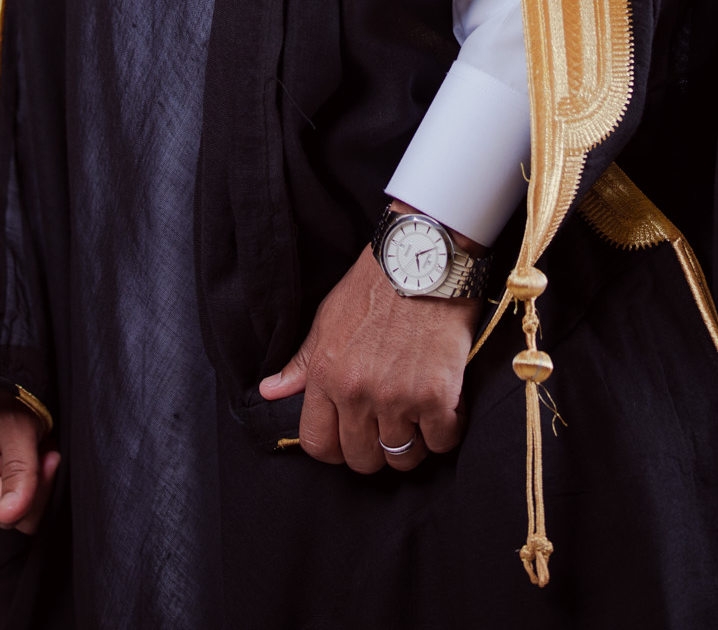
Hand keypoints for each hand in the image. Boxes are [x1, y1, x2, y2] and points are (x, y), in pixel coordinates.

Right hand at [0, 387, 60, 532]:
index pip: (7, 515)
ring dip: (39, 476)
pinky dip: (36, 471)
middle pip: (14, 511)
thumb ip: (18, 470)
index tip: (51, 456)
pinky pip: (21, 488)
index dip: (36, 493)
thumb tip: (9, 515)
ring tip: (41, 444)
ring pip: (21, 501)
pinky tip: (37, 449)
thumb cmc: (10, 388)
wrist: (7, 364)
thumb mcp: (19, 425)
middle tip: (48, 447)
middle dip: (39, 483)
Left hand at [257, 244, 476, 473]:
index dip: (335, 450)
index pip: (318, 445)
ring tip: (418, 416)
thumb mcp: (328, 318)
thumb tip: (270, 392)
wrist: (424, 257)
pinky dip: (447, 430)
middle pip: (362, 460)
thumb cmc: (375, 285)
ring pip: (403, 458)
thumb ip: (301, 363)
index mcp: (326, 375)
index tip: (351, 438)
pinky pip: (443, 442)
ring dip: (413, 443)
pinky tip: (445, 407)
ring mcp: (398, 397)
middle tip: (389, 425)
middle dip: (375, 450)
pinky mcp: (438, 395)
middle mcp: (358, 392)